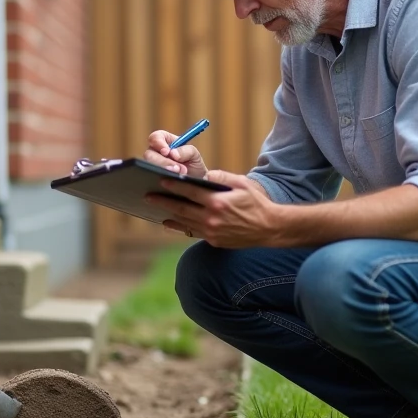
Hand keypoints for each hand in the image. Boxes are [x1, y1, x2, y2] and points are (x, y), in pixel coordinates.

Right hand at [143, 129, 207, 179]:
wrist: (197, 181)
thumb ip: (186, 150)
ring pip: (148, 166)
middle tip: (176, 169)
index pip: (156, 137)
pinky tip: (168, 183)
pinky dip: (159, 180)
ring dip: (163, 170)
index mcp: (165, 142)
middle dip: (163, 161)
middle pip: (149, 154)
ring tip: (178, 175)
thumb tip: (173, 153)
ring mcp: (152, 166)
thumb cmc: (194, 164)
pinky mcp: (152, 178)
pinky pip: (149, 178)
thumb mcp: (195, 155)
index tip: (166, 151)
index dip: (158, 142)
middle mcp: (156, 153)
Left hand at [146, 170, 282, 247]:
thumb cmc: (256, 203)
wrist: (269, 228)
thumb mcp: (242, 184)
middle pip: (181, 209)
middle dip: (163, 201)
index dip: (174, 186)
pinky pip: (192, 233)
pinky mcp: (214, 241)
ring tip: (156, 209)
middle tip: (148, 196)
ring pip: (184, 222)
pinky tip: (170, 223)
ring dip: (168, 215)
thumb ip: (221, 177)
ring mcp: (212, 232)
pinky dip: (179, 228)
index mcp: (217, 202)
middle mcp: (212, 218)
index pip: (190, 191)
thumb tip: (202, 176)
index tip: (161, 181)